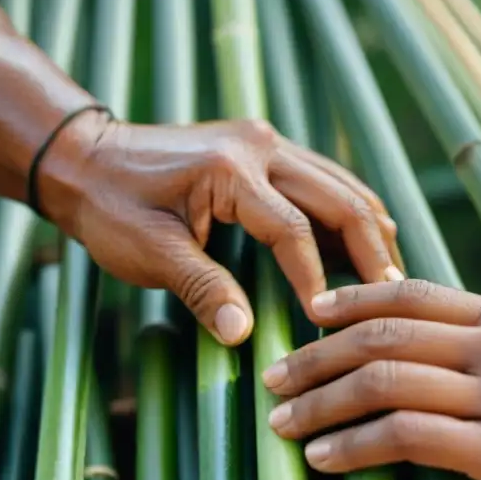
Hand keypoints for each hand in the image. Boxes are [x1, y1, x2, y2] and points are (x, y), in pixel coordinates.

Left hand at [40, 112, 401, 344]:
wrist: (85, 158)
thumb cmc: (111, 207)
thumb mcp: (149, 254)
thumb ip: (203, 290)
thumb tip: (244, 336)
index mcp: (232, 171)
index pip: (294, 230)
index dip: (317, 278)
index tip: (331, 321)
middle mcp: (261, 146)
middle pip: (340, 199)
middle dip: (371, 250)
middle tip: (395, 296)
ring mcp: (267, 143)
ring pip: (341, 185)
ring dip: (369, 229)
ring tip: (391, 276)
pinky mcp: (266, 150)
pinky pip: (323, 182)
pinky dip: (348, 214)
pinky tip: (364, 246)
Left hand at [261, 280, 480, 479]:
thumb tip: (438, 333)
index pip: (408, 294)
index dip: (348, 301)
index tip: (309, 314)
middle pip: (381, 335)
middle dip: (314, 357)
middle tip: (273, 376)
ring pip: (384, 381)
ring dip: (320, 401)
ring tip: (281, 422)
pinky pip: (409, 439)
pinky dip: (356, 445)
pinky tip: (325, 457)